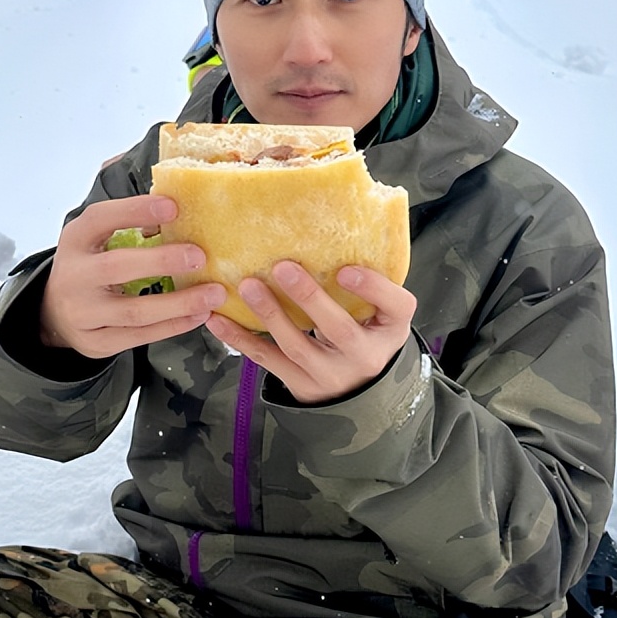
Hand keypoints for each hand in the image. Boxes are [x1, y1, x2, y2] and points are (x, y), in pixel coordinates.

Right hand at [38, 195, 226, 358]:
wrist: (56, 314)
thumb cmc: (90, 267)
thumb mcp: (96, 240)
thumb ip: (128, 225)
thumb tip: (179, 207)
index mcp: (75, 240)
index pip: (101, 219)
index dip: (135, 211)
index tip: (173, 206)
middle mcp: (74, 276)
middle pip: (117, 268)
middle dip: (161, 261)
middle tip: (200, 256)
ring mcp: (83, 313)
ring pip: (135, 311)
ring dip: (179, 303)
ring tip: (213, 295)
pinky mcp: (97, 342)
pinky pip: (140, 336)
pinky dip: (173, 326)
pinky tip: (199, 315)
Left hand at [206, 261, 416, 403]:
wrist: (357, 389)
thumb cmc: (365, 332)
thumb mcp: (380, 312)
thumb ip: (366, 283)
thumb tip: (325, 228)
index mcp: (391, 329)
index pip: (396, 306)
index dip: (373, 288)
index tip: (346, 270)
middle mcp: (365, 356)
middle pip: (339, 329)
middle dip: (310, 298)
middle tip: (283, 267)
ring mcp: (331, 375)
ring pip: (298, 346)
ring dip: (270, 314)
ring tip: (248, 287)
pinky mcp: (302, 385)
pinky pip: (268, 360)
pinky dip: (241, 339)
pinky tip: (220, 320)